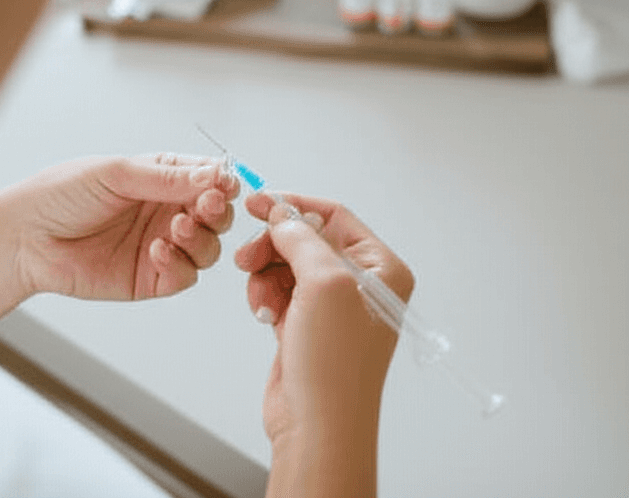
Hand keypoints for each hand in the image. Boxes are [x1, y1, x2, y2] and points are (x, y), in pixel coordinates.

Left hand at [12, 153, 238, 299]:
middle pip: (217, 215)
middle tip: (206, 206)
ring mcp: (162, 245)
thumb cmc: (62, 194)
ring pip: (208, 247)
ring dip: (201, 238)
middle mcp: (166, 211)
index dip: (222, 182)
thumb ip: (167, 177)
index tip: (224, 184)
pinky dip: (179, 264)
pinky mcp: (151, 278)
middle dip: (217, 211)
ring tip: (177, 228)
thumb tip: (216, 175)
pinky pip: (184, 275)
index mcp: (161, 177)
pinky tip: (156, 250)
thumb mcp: (116, 174)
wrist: (26, 237)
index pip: (209, 178)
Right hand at [234, 192, 413, 449]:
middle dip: (273, 246)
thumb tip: (282, 216)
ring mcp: (333, 305)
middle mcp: (362, 284)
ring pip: (286, 264)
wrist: (317, 425)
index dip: (294, 206)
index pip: (334, 216)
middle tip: (247, 257)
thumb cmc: (335, 363)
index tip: (257, 202)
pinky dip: (265, 296)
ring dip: (265, 275)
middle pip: (305, 239)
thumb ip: (302, 238)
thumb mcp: (324, 283)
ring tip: (262, 300)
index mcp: (381, 269)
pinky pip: (278, 290)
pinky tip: (265, 315)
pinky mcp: (307, 324)